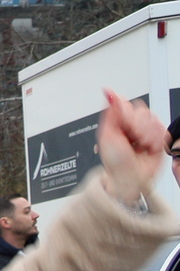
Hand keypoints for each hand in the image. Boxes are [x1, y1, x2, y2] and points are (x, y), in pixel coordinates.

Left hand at [97, 89, 168, 204]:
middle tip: (133, 140)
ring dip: (147, 136)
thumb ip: (111, 112)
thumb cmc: (115, 162)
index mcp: (118, 121)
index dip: (129, 116)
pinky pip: (163, 131)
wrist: (128, 179)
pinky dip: (156, 141)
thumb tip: (108, 91)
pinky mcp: (159, 139)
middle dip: (138, 127)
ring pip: (154, 120)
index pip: (129, 104)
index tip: (125, 127)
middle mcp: (133, 124)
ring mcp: (146, 131)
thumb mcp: (107, 135)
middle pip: (143, 111)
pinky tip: (148, 149)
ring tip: (140, 147)